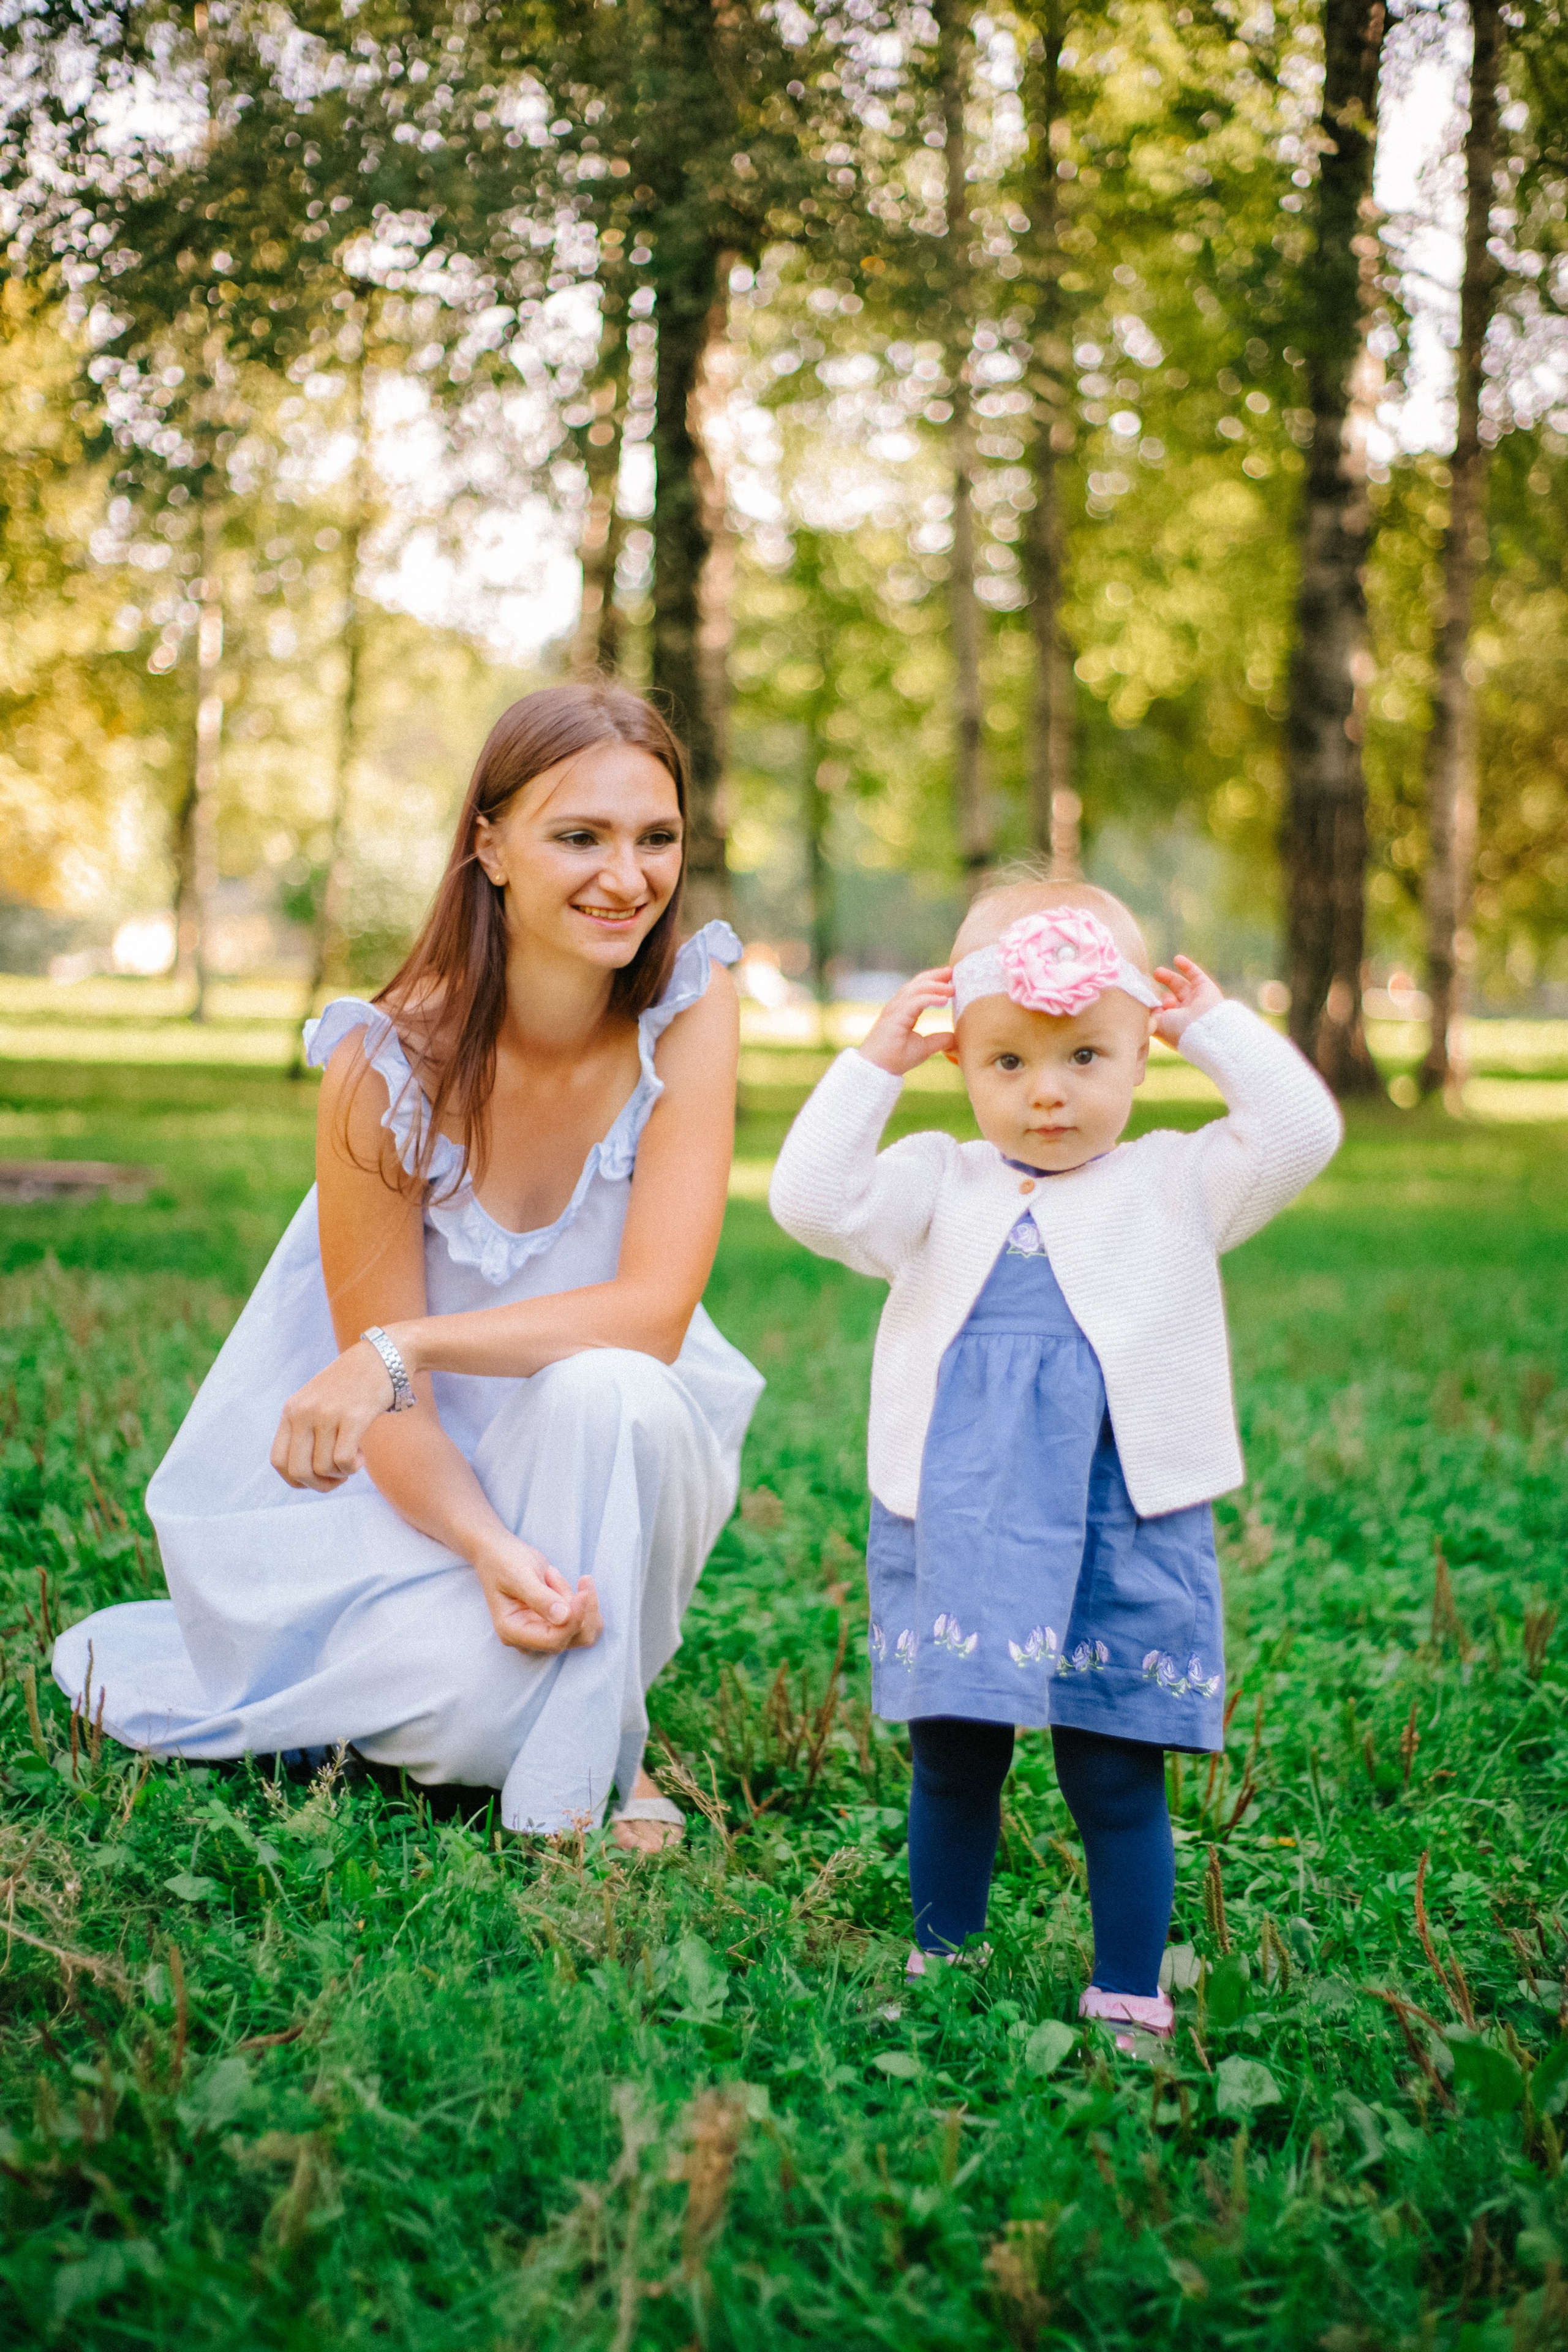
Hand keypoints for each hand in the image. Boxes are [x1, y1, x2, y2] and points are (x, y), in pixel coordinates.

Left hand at [271, 1338, 398, 1490]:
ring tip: (354, 1459)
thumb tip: (302, 1475)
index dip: (297, 1480)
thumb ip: (305, 1429)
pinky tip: (362, 1455)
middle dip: (320, 1485)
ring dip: (341, 1474)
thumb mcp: (318, 1402)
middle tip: (339, 1477)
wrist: (384, 1355)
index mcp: (291, 1410)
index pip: (278, 1461)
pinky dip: (352, 1467)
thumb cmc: (352, 1385)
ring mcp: (327, 1413)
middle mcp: (304, 1412)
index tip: (318, 1476)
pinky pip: (343, 1460)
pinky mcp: (353, 1416)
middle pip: (298, 1471)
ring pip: (323, 1468)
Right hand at [474, 1535, 602, 1654]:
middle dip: (580, 1607)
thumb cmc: (504, 1561)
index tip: (583, 1593)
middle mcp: (529, 1639)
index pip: (554, 1640)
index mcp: (512, 1632)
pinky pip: (584, 1619)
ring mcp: (543, 1633)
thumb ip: (540, 1598)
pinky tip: (556, 1580)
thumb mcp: (520, 1575)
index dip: (574, 1620)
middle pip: (573, 1638)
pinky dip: (579, 1598)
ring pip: (583, 1630)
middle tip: (561, 1575)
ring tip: (551, 1575)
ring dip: (578, 1600)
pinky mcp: (555, 1624)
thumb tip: (564, 1618)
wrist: (499, 1554)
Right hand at [857, 968, 955, 1076]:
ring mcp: (894, 1010)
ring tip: (952, 987)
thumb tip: (954, 1036)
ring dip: (935, 986)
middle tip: (952, 971)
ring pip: (915, 989)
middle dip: (935, 976)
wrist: (878, 1070)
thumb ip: (938, 1040)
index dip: (934, 982)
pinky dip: (930, 998)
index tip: (950, 978)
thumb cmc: (895, 1059)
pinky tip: (944, 1000)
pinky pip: (914, 1002)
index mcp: (902, 1011)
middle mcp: (897, 1007)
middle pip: (917, 983)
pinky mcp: (894, 1017)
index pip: (918, 989)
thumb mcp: (924, 1048)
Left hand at [1151, 955, 1224, 1045]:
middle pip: (1169, 997)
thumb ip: (1147, 1013)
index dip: (1152, 1005)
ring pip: (1180, 985)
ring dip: (1168, 977)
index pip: (1160, 1011)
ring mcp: (1196, 1001)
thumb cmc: (1177, 1029)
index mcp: (1174, 1024)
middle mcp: (1185, 1014)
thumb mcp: (1156, 1023)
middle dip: (1160, 993)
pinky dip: (1187, 966)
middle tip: (1149, 986)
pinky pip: (1196, 974)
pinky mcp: (1206, 989)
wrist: (1202, 1028)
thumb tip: (1143, 1004)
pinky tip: (1177, 959)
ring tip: (1157, 972)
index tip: (1144, 1000)